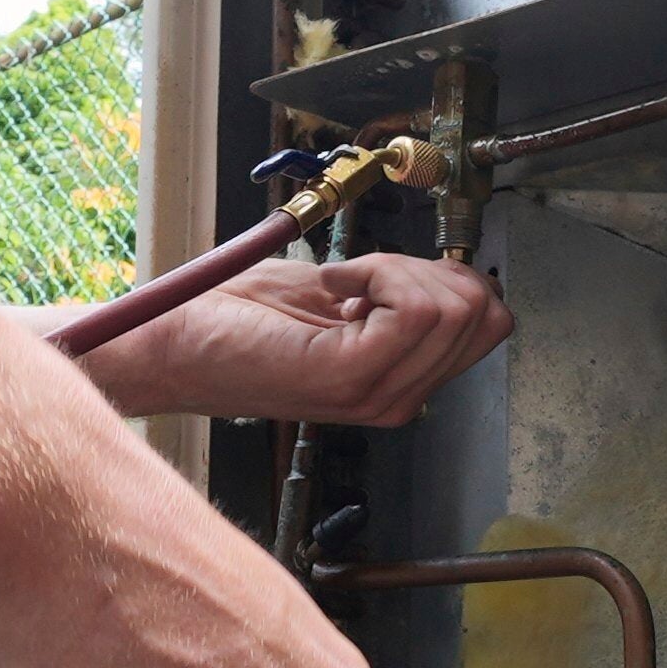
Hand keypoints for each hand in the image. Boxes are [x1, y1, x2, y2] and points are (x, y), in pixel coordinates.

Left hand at [72, 253, 509, 426]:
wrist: (175, 340)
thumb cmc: (237, 317)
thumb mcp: (337, 295)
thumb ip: (397, 295)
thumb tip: (452, 275)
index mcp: (401, 380)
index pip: (491, 322)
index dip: (449, 277)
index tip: (387, 274)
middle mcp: (399, 397)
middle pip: (484, 314)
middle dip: (430, 271)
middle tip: (364, 277)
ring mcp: (379, 393)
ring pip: (452, 308)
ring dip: (399, 270)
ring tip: (344, 284)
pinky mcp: (350, 376)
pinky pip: (413, 308)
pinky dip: (377, 274)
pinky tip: (332, 287)